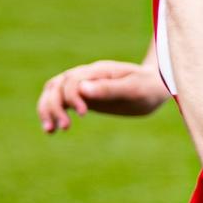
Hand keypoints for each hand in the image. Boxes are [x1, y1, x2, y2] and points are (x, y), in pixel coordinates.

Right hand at [37, 59, 171, 130]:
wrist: (154, 87)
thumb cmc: (147, 86)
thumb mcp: (133, 89)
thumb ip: (109, 88)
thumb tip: (82, 89)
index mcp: (97, 71)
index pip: (72, 81)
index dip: (73, 97)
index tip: (84, 114)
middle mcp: (85, 76)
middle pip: (56, 86)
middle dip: (54, 106)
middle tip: (65, 127)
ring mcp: (82, 86)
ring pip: (53, 93)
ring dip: (47, 110)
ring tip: (50, 131)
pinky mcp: (83, 98)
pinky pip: (60, 102)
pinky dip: (51, 113)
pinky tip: (51, 130)